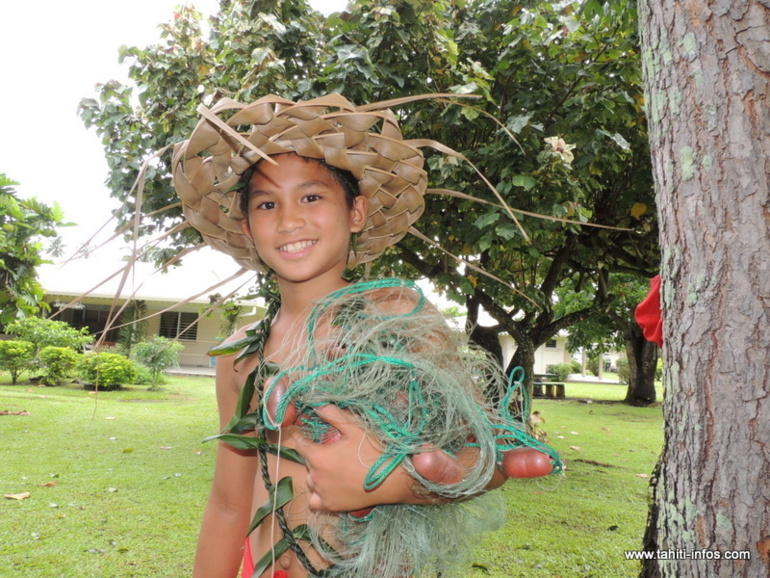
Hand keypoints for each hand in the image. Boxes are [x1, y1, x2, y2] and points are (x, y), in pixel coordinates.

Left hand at [292, 404, 422, 511]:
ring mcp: (323, 493)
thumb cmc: (373, 451)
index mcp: (318, 456)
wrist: (392, 479)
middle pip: (306, 462)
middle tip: (333, 451)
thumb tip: (317, 406)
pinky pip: (315, 501)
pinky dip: (318, 494)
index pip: (299, 445)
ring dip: (316, 474)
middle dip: (315, 455)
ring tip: (333, 468)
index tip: (311, 437)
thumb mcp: (354, 427)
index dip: (304, 438)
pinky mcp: (332, 506)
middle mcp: (316, 476)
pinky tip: (330, 487)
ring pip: (310, 481)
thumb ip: (333, 415)